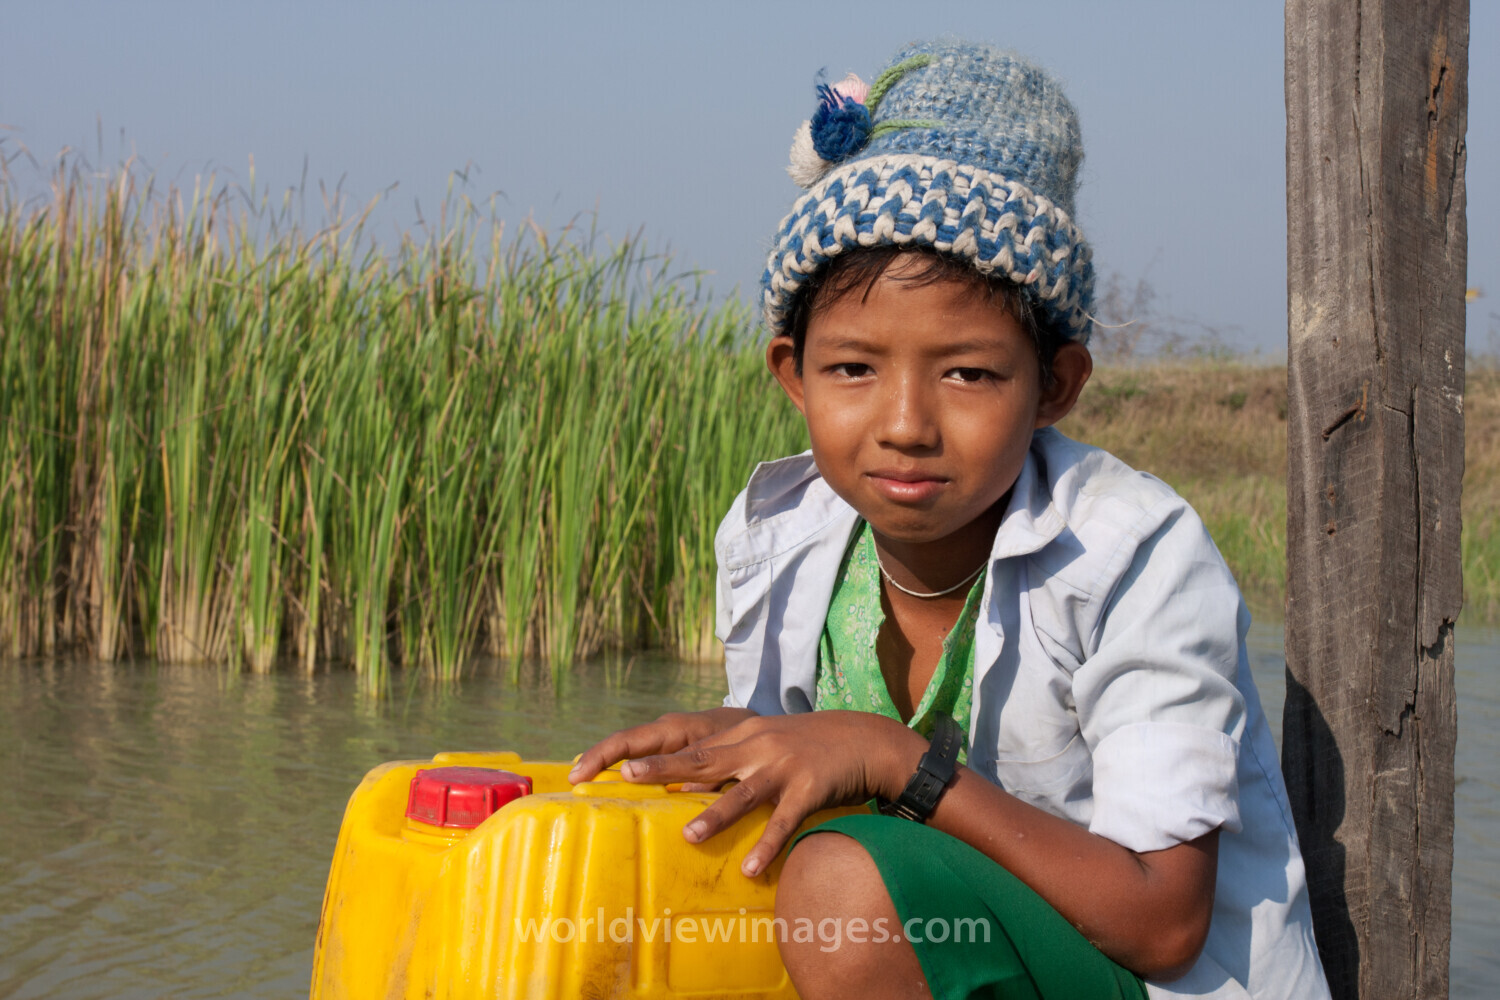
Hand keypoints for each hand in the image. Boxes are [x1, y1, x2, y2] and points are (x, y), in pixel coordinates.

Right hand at [568, 707, 757, 783]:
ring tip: (579, 783)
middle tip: (571, 780)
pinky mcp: (670, 749)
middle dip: (595, 758)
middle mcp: (666, 730)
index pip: (630, 740)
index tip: (581, 774)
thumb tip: (684, 793)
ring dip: (604, 763)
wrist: (762, 729)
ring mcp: (666, 738)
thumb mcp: (727, 759)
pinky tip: (605, 784)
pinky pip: (641, 755)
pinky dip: (621, 766)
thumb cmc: (746, 743)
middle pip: (622, 742)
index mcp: (676, 730)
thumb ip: (704, 774)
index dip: (603, 756)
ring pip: (629, 748)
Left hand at [618, 710, 925, 876]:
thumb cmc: (807, 747)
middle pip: (704, 760)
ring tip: (688, 836)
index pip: (692, 747)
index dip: (656, 757)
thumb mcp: (764, 748)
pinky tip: (752, 868)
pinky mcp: (809, 789)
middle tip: (628, 776)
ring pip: (743, 794)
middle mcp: (757, 747)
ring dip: (715, 815)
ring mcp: (783, 767)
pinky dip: (768, 844)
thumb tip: (683, 792)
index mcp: (743, 736)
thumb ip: (727, 765)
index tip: (619, 765)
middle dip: (665, 769)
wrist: (863, 739)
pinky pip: (785, 822)